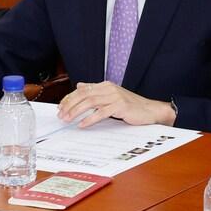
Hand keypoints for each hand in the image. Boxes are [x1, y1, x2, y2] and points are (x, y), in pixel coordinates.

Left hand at [57, 81, 174, 127]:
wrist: (150, 110)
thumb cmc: (131, 106)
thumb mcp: (111, 96)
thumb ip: (95, 91)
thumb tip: (80, 85)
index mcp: (105, 85)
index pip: (82, 90)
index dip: (69, 98)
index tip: (60, 107)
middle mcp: (109, 88)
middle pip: (83, 95)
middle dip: (69, 105)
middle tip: (61, 115)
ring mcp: (115, 96)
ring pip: (90, 103)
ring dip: (76, 112)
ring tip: (68, 120)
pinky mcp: (120, 106)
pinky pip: (101, 112)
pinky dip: (90, 119)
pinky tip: (82, 124)